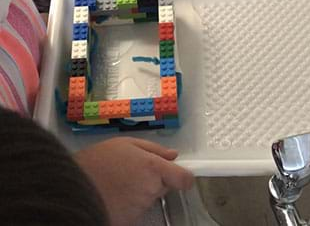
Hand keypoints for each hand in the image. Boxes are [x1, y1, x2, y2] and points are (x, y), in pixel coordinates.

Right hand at [75, 137, 193, 225]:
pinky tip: (116, 193)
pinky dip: (131, 202)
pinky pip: (137, 208)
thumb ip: (154, 148)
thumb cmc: (99, 160)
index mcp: (153, 168)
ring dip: (141, 190)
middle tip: (134, 170)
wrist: (72, 186)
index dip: (184, 176)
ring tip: (120, 180)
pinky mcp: (130, 220)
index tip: (179, 173)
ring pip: (150, 197)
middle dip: (155, 179)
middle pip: (164, 186)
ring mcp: (140, 207)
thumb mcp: (126, 143)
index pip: (184, 179)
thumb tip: (174, 155)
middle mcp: (150, 189)